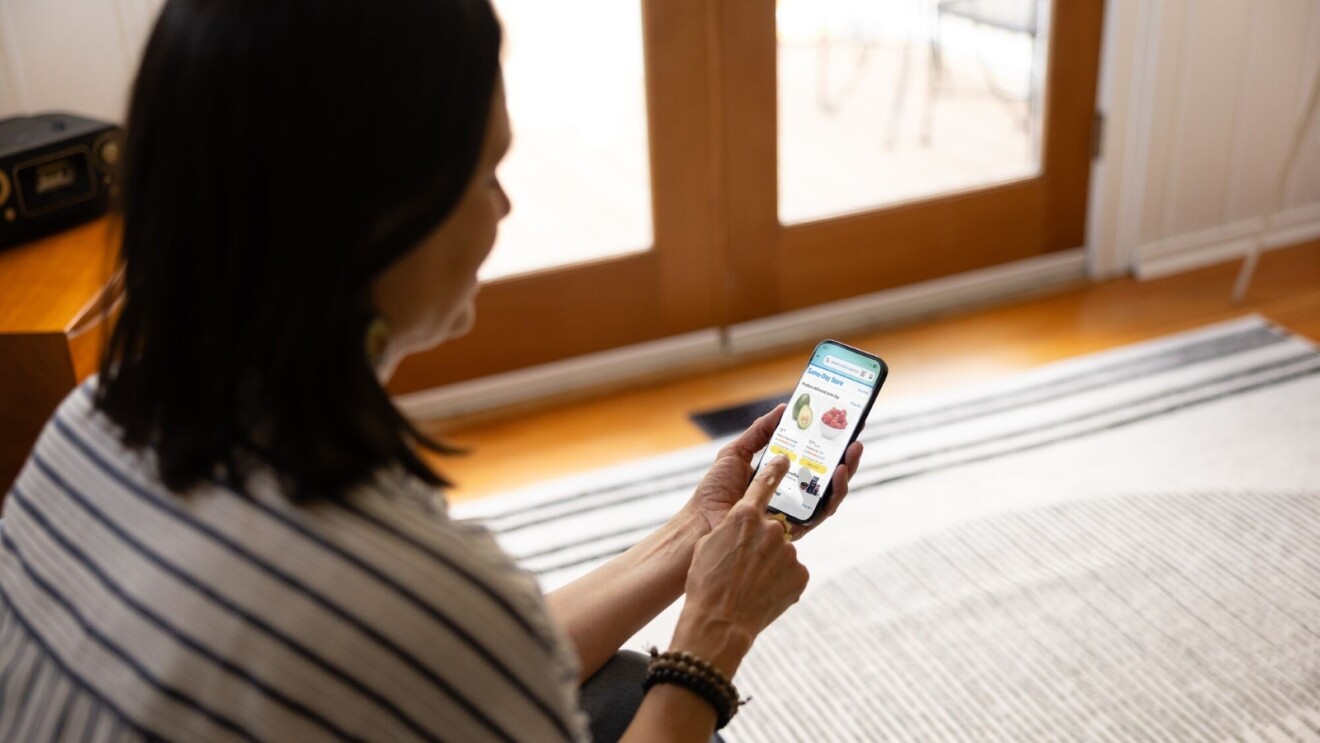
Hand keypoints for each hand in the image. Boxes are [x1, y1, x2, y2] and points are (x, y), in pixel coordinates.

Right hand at [671, 455, 808, 675]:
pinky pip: (791, 572)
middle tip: (744, 566)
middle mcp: (771, 529)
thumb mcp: (709, 545)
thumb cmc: (705, 582)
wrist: (719, 622)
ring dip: (769, 565)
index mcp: (744, 516)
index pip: (765, 483)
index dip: (775, 470)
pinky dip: (779, 581)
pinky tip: (762, 594)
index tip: (783, 460)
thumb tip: (743, 529)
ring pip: (781, 552)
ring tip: (749, 585)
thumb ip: (731, 529)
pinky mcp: (800, 574)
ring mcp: (789, 552)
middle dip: (761, 544)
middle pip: (772, 528)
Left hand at [684, 403, 863, 540]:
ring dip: (846, 473)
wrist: (703, 520)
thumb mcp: (737, 452)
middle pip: (826, 476)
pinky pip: (822, 513)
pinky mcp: (795, 528)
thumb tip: (784, 409)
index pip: (809, 459)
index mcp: (778, 477)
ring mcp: (795, 512)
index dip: (826, 444)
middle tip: (853, 437)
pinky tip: (837, 475)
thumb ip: (760, 431)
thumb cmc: (714, 491)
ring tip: (851, 453)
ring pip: (830, 494)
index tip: (839, 425)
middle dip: (844, 457)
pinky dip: (834, 493)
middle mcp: (790, 495)